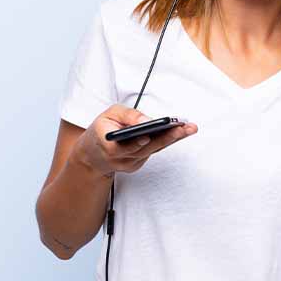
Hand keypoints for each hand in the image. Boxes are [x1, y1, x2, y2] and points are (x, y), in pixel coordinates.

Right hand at [77, 104, 197, 176]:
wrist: (92, 153)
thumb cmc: (103, 128)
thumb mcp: (110, 114)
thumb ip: (128, 115)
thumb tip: (148, 120)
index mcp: (108, 144)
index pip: (122, 147)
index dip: (135, 143)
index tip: (147, 136)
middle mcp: (119, 158)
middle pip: (145, 149)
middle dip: (166, 138)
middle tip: (185, 128)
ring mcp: (129, 164)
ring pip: (152, 151)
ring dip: (172, 139)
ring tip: (189, 128)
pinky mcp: (136, 166)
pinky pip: (152, 152)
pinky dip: (165, 142)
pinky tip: (179, 133)